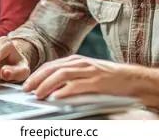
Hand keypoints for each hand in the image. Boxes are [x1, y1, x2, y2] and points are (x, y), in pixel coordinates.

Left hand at [22, 54, 137, 99]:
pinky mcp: (98, 82)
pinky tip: (56, 97)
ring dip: (47, 85)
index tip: (26, 85)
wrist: (132, 79)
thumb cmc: (109, 79)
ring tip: (38, 94)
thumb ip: (71, 77)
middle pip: (53, 68)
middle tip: (26, 90)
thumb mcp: (87, 73)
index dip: (36, 74)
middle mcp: (81, 63)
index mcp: (76, 60)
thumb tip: (51, 87)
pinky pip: (78, 85)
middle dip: (37, 79)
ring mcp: (89, 71)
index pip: (50, 65)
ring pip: (62, 75)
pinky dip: (65, 91)